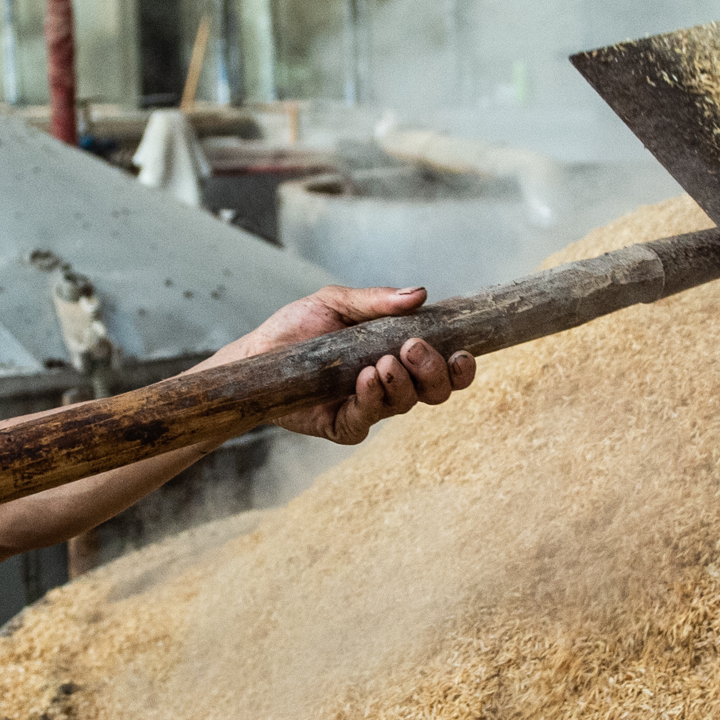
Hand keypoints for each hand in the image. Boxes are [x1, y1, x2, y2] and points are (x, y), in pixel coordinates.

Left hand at [241, 285, 474, 444]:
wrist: (258, 352)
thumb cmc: (298, 327)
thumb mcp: (336, 302)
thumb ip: (376, 300)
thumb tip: (419, 293)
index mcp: (397, 354)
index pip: (444, 369)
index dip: (460, 368)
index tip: (461, 354)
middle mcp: (390, 384)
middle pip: (435, 392)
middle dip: (432, 372)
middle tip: (410, 348)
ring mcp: (367, 406)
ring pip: (404, 405)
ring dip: (400, 384)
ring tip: (380, 363)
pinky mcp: (342, 425)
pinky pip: (366, 421)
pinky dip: (371, 401)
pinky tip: (364, 381)